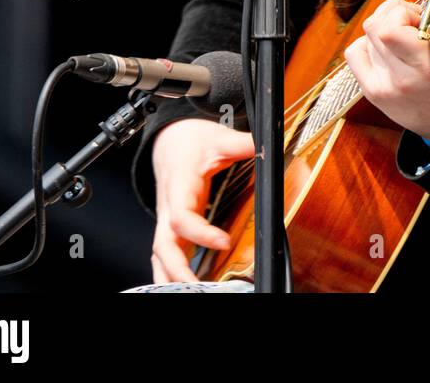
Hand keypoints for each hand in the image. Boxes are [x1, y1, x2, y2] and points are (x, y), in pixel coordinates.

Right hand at [150, 118, 254, 282]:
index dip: (200, 233)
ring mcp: (168, 217)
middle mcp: (169, 206)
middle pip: (163, 244)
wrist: (170, 138)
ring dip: (169, 275)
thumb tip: (269, 146)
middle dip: (177, 268)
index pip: (182, 218)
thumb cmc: (189, 141)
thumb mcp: (218, 138)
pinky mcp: (172, 223)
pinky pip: (166, 251)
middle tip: (197, 286)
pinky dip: (169, 270)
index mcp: (179, 187)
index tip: (223, 241)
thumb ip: (243, 143)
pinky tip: (183, 285)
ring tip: (189, 291)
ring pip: (160, 252)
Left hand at [344, 0, 429, 143]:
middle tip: (411, 22)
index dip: (402, 12)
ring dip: (383, 30)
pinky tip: (385, 50)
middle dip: (392, 14)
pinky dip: (366, 45)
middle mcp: (401, 78)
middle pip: (374, 26)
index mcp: (428, 66)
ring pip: (365, 37)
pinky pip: (355, 54)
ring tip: (402, 39)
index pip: (389, 28)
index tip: (420, 18)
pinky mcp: (372, 92)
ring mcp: (382, 87)